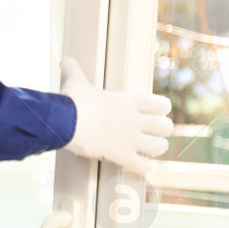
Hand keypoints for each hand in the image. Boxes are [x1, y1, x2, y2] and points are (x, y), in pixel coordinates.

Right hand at [60, 57, 173, 175]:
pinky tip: (146, 167)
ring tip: (152, 150)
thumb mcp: (75, 82)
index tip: (159, 112)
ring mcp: (129, 139)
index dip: (163, 109)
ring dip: (157, 148)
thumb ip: (73, 70)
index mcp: (127, 101)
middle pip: (165, 127)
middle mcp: (134, 119)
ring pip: (159, 147)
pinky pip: (142, 165)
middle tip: (158, 132)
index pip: (159, 104)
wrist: (64, 121)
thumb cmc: (72, 100)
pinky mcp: (121, 155)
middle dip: (163, 130)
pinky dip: (146, 168)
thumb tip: (64, 59)